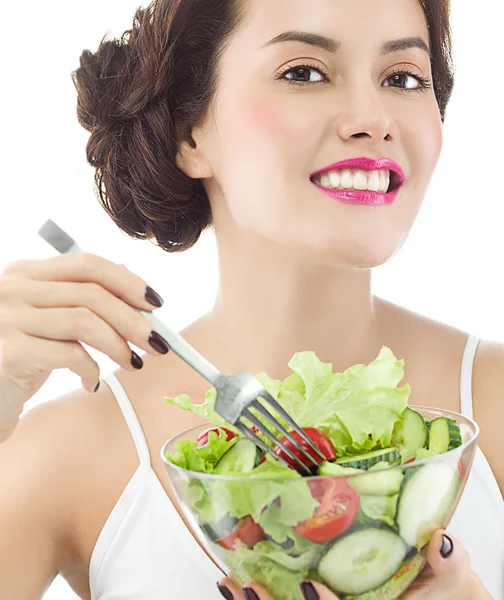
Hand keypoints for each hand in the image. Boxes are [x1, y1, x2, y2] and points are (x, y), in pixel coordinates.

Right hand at [0, 253, 166, 442]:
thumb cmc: (16, 357)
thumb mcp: (46, 321)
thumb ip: (78, 298)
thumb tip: (130, 280)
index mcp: (25, 274)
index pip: (87, 265)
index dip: (127, 281)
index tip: (155, 303)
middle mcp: (12, 289)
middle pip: (92, 294)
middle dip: (134, 319)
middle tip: (157, 343)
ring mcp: (7, 319)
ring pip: (85, 321)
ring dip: (119, 345)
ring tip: (132, 364)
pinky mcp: (9, 353)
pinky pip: (69, 354)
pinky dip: (92, 369)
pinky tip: (92, 381)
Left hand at [217, 530, 489, 599]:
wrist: (438, 592)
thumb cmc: (442, 585)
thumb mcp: (454, 576)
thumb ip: (451, 564)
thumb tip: (441, 541)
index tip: (312, 586)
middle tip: (246, 586)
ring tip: (230, 583)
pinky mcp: (319, 595)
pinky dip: (258, 596)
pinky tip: (234, 581)